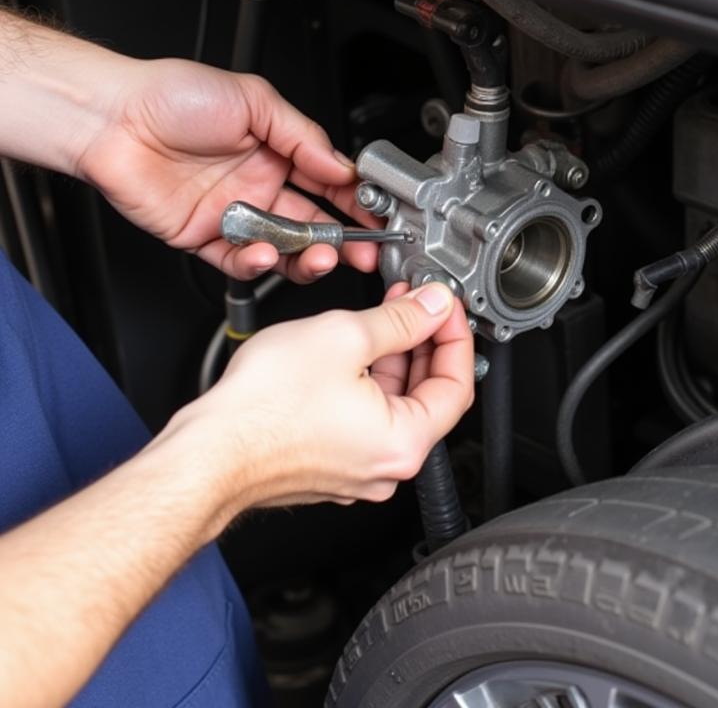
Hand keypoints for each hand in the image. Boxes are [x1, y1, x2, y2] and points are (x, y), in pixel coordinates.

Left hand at [77, 58, 377, 280]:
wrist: (114, 119)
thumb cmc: (174, 97)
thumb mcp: (257, 101)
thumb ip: (304, 138)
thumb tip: (343, 168)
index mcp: (278, 152)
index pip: (330, 184)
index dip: (356, 203)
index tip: (378, 217)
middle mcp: (259, 185)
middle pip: (313, 224)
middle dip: (343, 242)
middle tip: (364, 253)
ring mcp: (234, 214)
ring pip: (282, 249)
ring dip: (307, 258)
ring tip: (321, 257)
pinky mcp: (204, 238)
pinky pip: (239, 262)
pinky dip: (257, 264)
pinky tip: (265, 253)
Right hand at [177, 282, 474, 508]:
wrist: (205, 453)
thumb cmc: (261, 409)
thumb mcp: (345, 337)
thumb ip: (401, 319)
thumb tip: (433, 306)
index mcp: (404, 442)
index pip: (458, 383)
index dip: (456, 335)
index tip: (446, 306)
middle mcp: (386, 465)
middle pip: (428, 394)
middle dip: (424, 340)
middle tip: (418, 302)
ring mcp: (356, 468)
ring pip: (393, 404)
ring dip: (394, 355)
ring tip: (384, 314)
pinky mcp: (328, 463)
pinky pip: (364, 417)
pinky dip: (367, 380)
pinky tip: (352, 348)